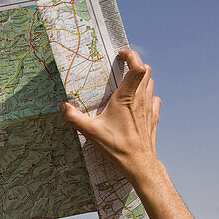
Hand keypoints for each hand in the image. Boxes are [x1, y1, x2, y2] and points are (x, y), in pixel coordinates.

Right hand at [60, 49, 162, 185]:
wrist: (139, 163)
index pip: (138, 67)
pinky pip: (155, 99)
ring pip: (151, 83)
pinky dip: (148, 96)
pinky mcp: (154, 117)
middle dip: (134, 65)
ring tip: (128, 85)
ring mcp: (150, 107)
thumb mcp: (91, 132)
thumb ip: (74, 118)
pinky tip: (138, 103)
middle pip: (147, 71)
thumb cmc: (117, 147)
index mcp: (126, 97)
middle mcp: (141, 99)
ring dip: (141, 80)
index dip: (132, 56)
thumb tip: (63, 107)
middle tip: (121, 69)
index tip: (121, 55)